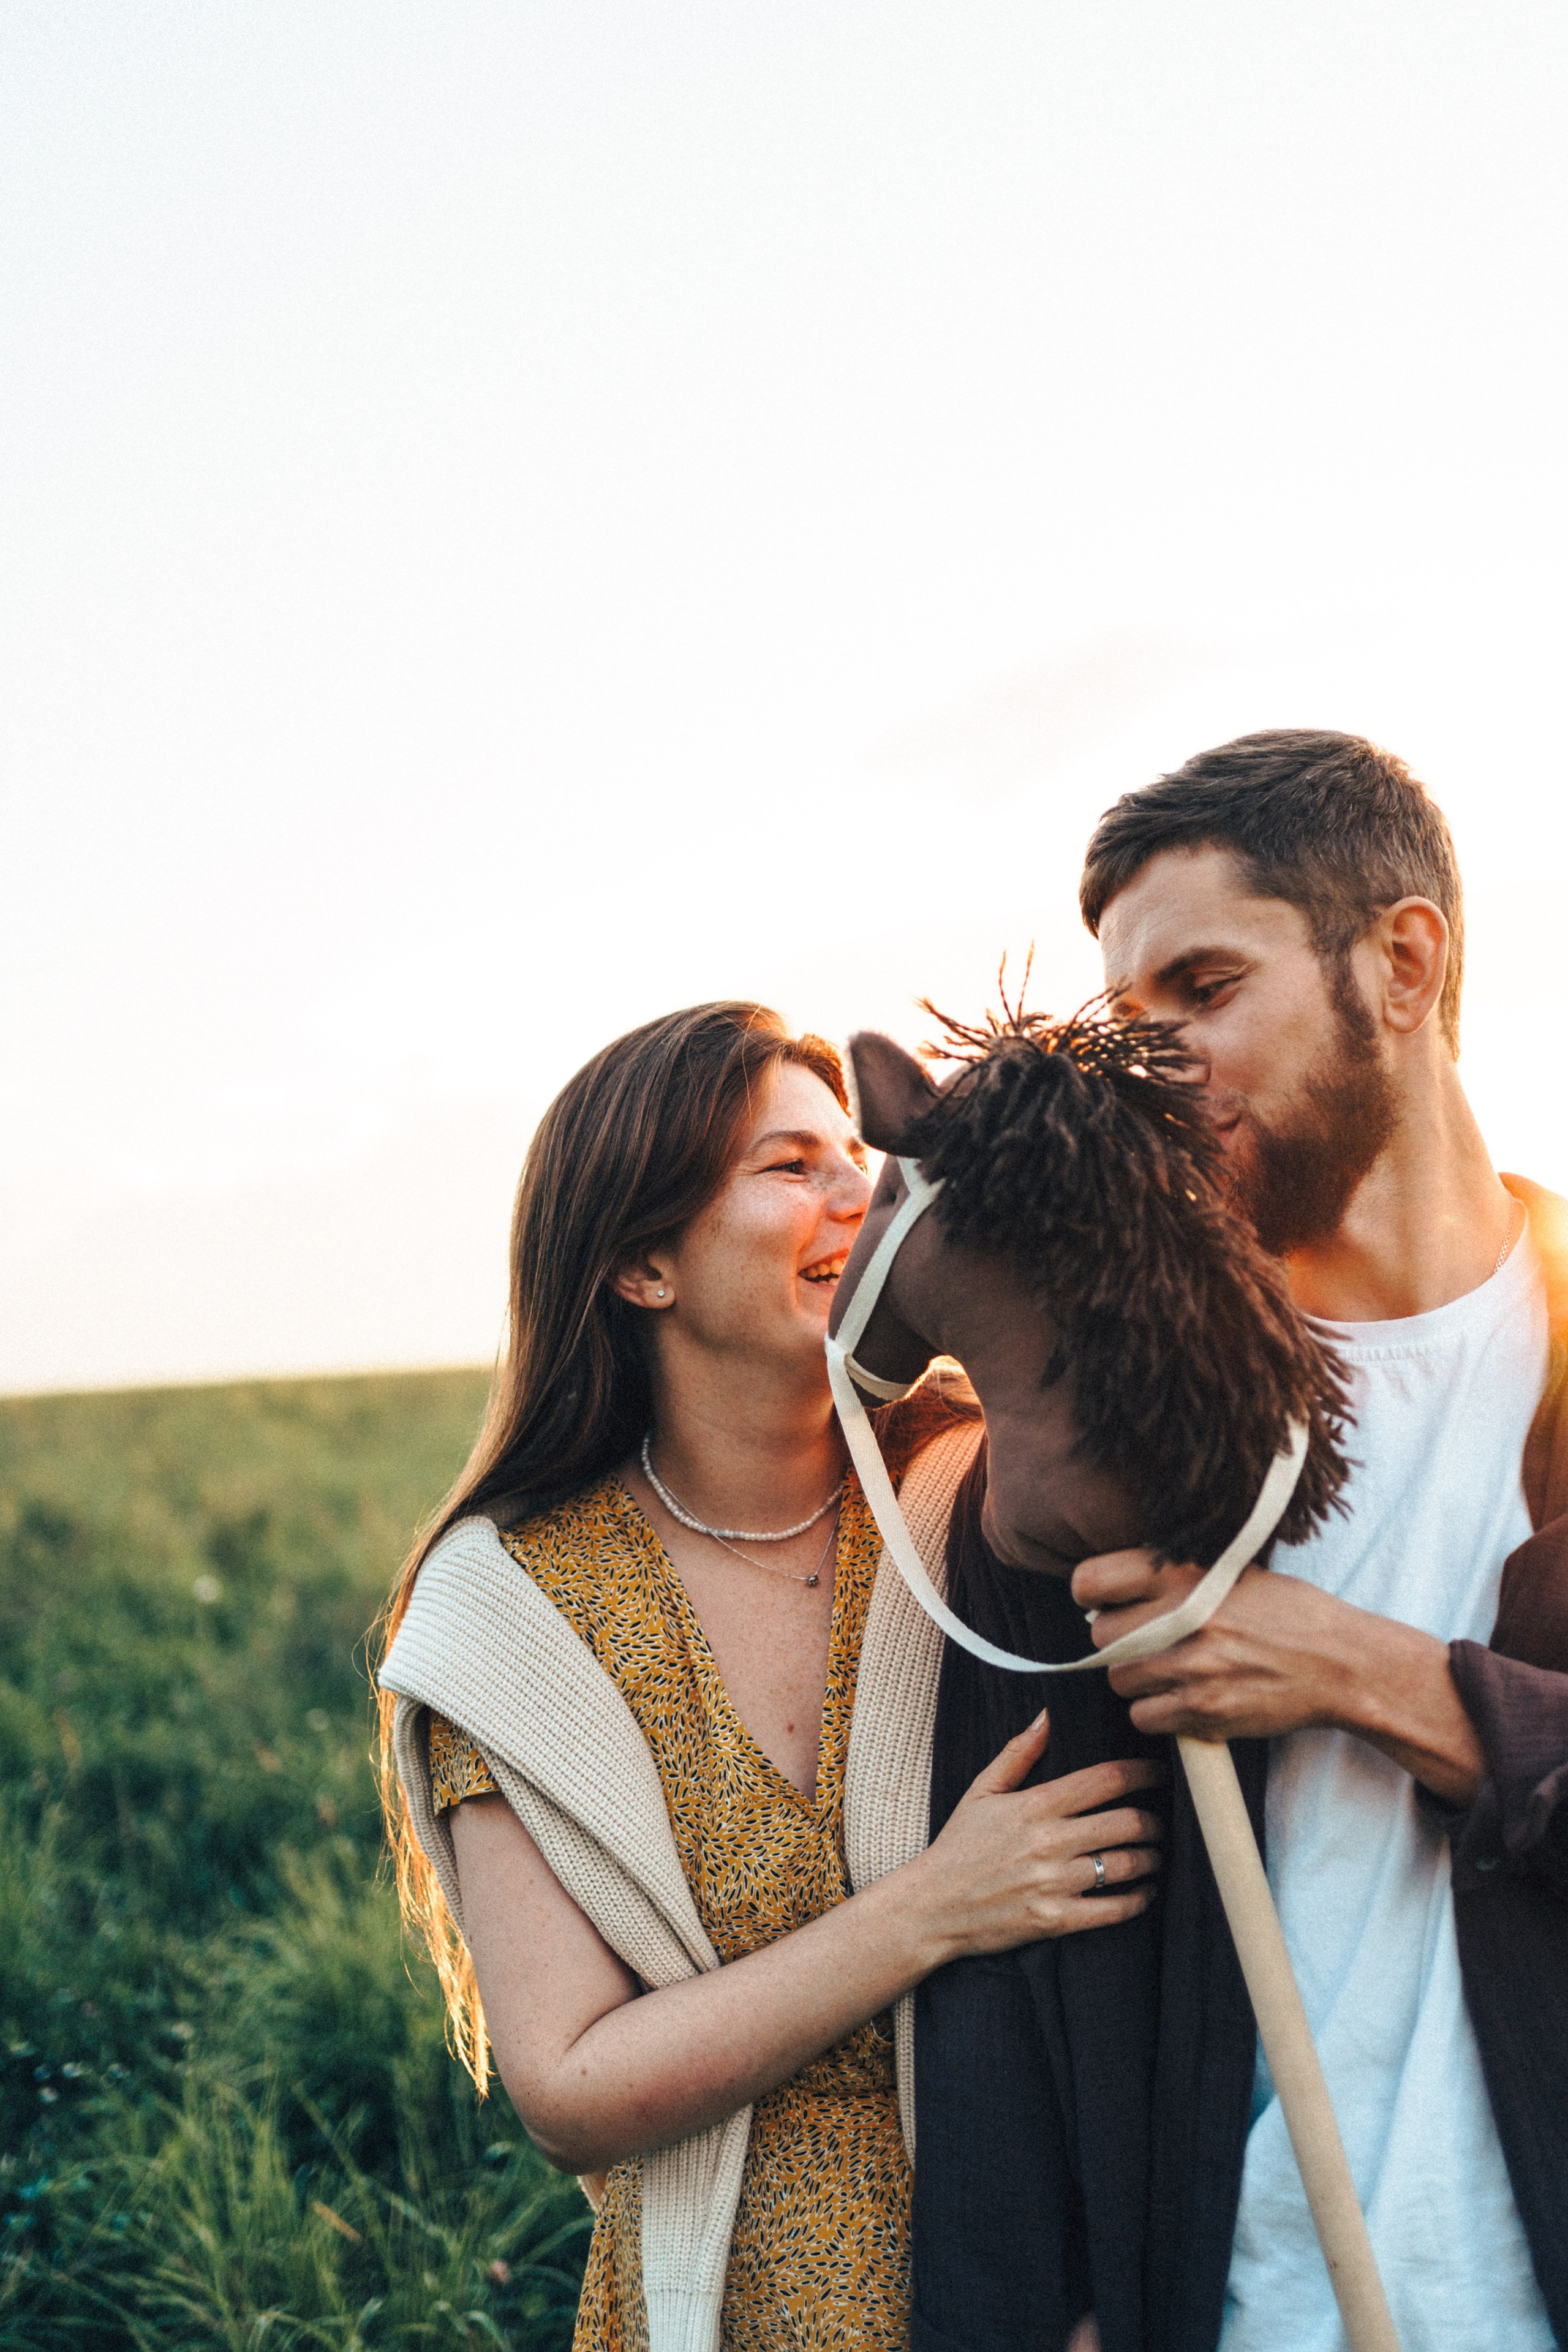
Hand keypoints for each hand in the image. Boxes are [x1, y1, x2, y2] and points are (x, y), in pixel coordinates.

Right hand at [914, 1710, 1163, 1960]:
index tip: (1161, 1771)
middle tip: (1162, 1820)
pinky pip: (1112, 1911)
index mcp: (1035, 1805)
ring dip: (1150, 1858)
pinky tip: (1145, 1892)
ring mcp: (1053, 1883)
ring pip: (1125, 1865)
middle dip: (1154, 1820)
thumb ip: (1018, 1753)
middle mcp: (1049, 1842)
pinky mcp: (1055, 1920)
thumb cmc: (959, 1845)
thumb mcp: (982, 1791)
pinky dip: (1138, 1900)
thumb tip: (1047, 1715)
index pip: (1105, 1780)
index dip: (1142, 1772)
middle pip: (1126, 1822)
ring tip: (1156, 1854)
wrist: (932, 1907)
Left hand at [1072, 1552, 1356, 1738]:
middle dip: (1116, 1641)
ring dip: (1136, 1679)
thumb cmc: (1287, 1613)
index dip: (1090, 1593)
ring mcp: (1191, 1667)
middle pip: (1100, 1636)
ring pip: (1118, 1680)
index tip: (1104, 1601)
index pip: (1092, 1580)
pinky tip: (1184, 1699)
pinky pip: (1143, 1717)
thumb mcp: (1230, 1571)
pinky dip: (1156, 1712)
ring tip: (1171, 1670)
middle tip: (1144, 1642)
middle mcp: (1181, 1618)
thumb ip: (1172, 1576)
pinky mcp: (1203, 1710)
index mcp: (1183, 1574)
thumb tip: (1111, 1591)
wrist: (1340, 1662)